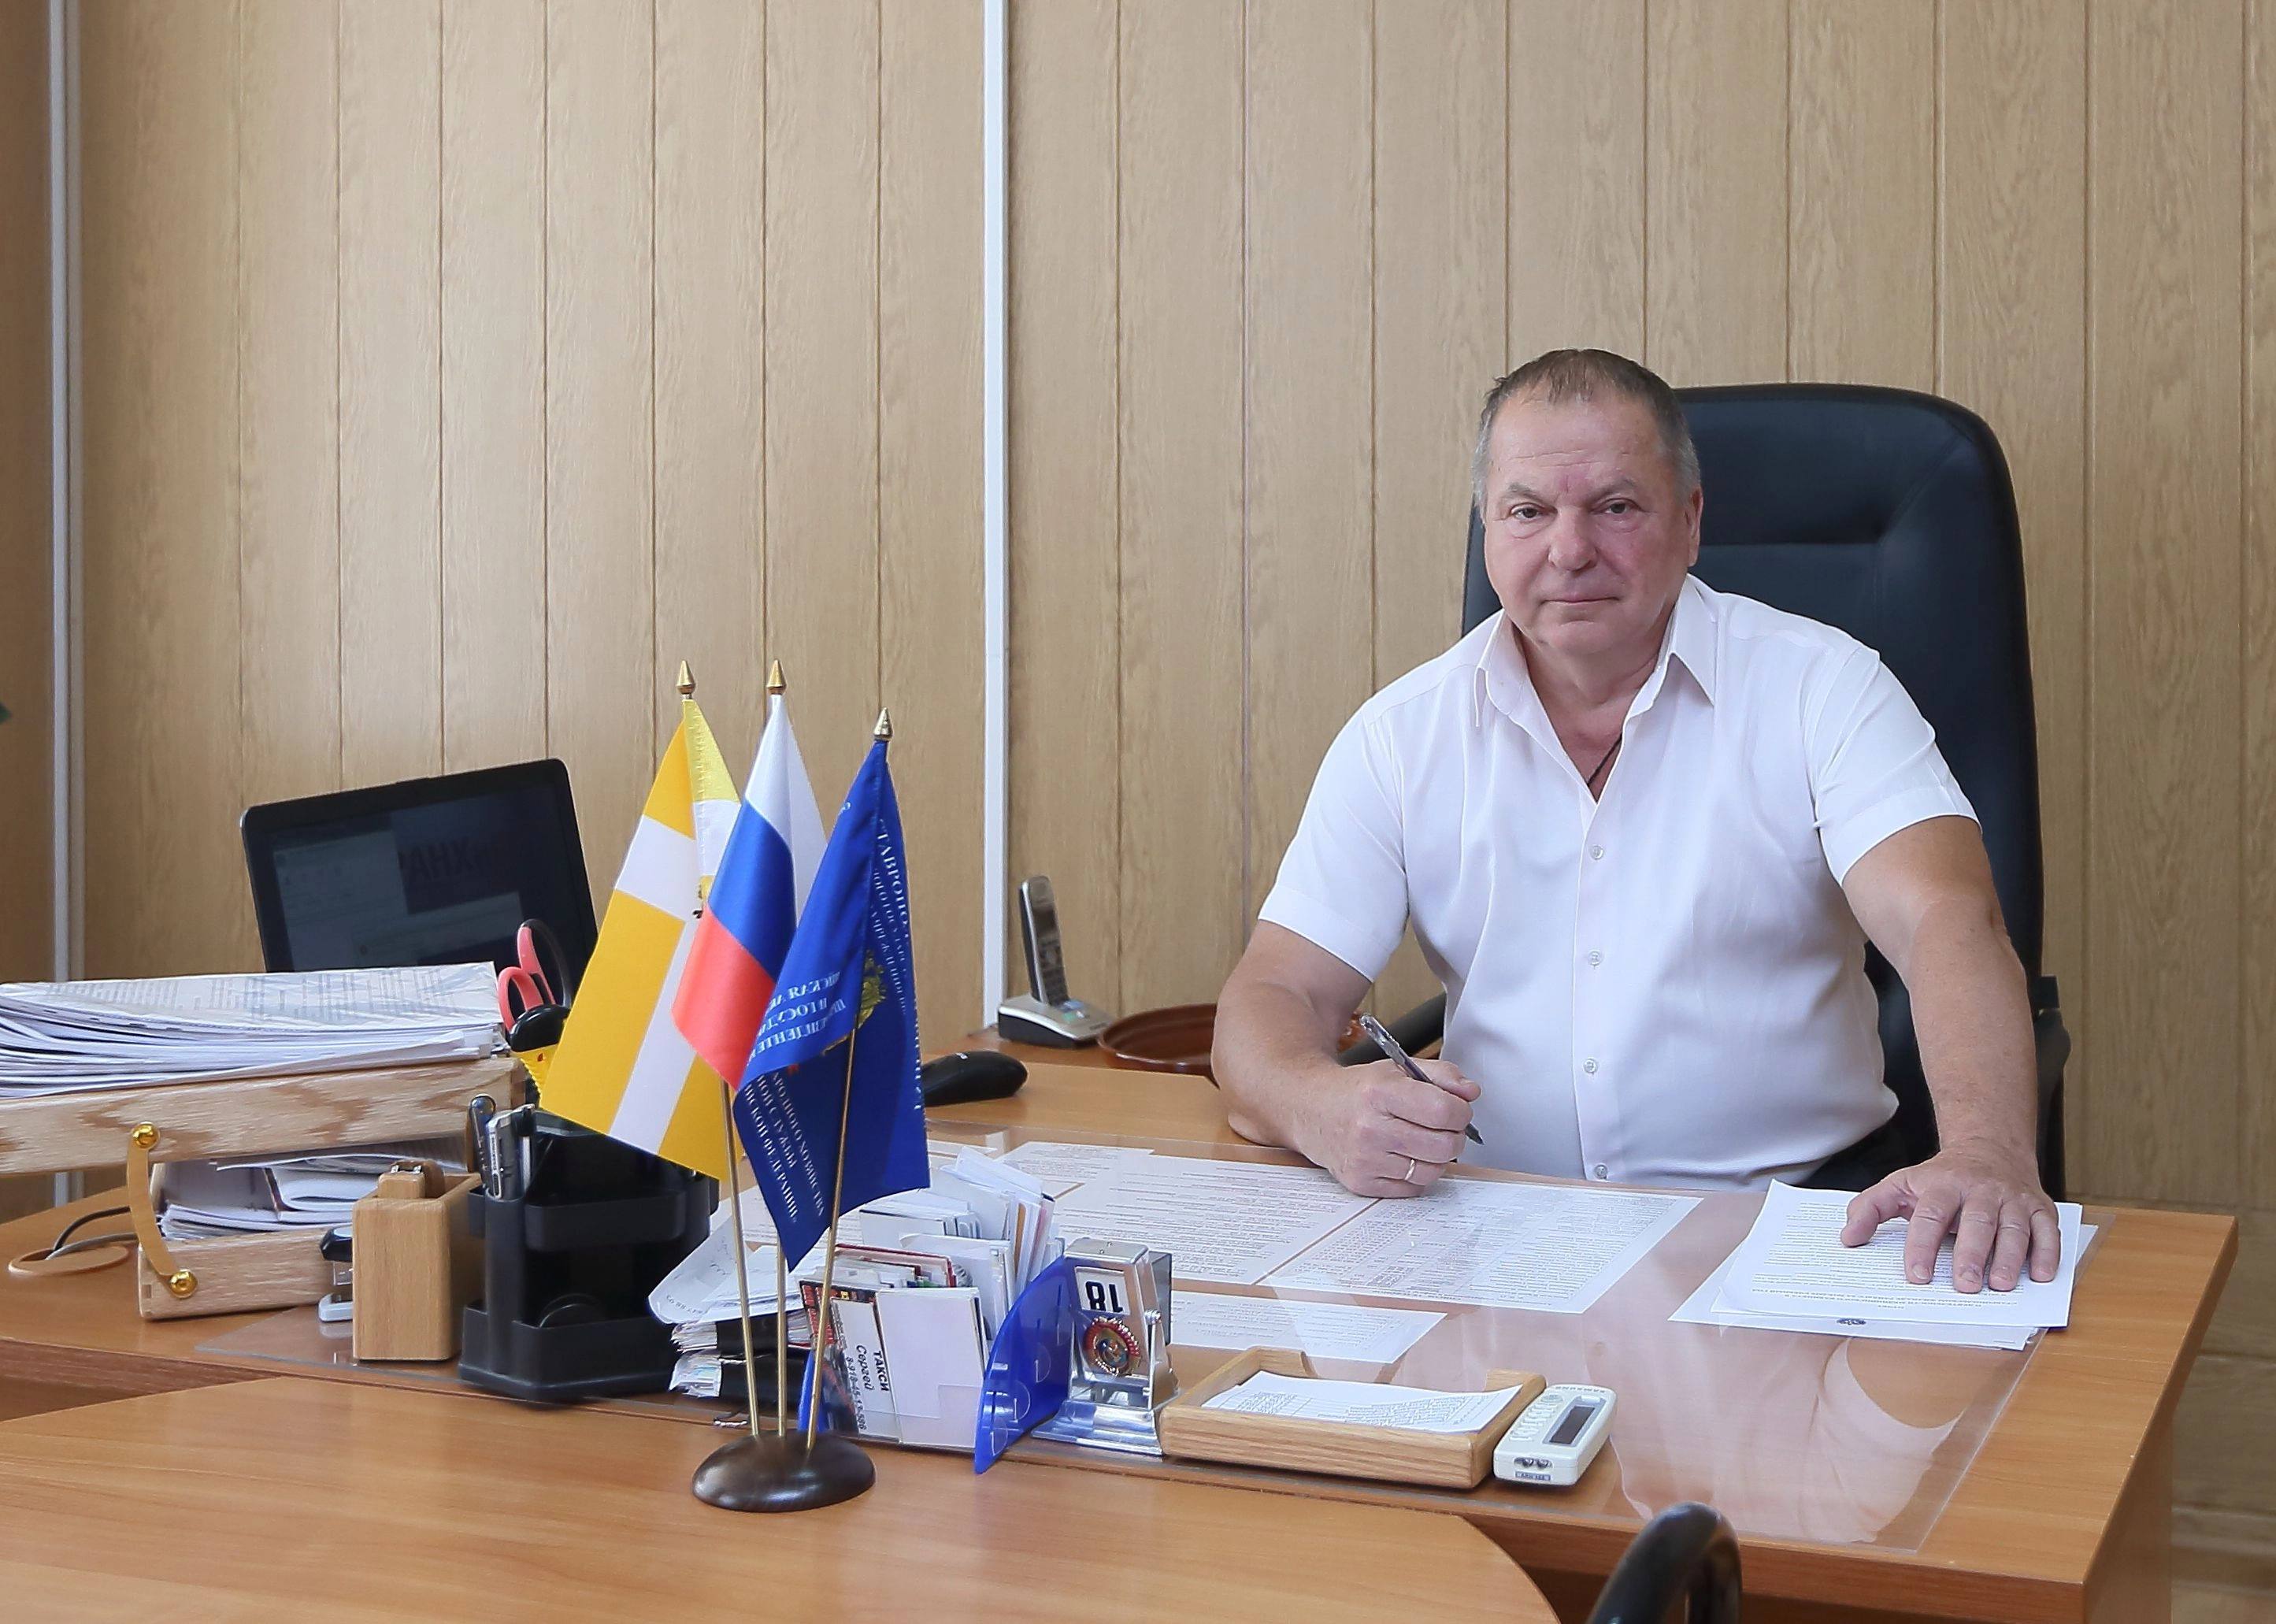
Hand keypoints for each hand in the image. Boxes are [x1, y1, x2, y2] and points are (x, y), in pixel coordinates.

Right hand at [1312, 1057, 1479, 1198]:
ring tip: (1421, 1140)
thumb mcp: (1397, 1069)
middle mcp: (1370, 1128)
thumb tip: (1470, 1093)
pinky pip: (1413, 1188)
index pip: (1444, 1111)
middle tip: (1443, 1126)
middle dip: (1453, 1135)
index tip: (1457, 1109)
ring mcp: (1365, 1159)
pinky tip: (1403, 1155)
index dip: (1461, 1111)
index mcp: (1380, 1093)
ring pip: (1432, 1171)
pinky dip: (1416, 1173)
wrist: (1311, 1109)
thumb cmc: (1356, 1091)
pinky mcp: (1362, 1182)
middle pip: (1444, 1146)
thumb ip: (1441, 1075)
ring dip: (1436, 1157)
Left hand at [1840, 1141, 2058, 1292]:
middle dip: (1971, 1254)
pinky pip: (2048, 1230)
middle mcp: (1980, 1190)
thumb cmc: (1941, 1177)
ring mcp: (2013, 1198)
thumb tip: (1848, 1238)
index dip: (1922, 1245)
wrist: (1990, 1148)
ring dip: (2010, 1257)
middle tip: (1965, 1285)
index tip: (1916, 1275)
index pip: (1930, 1215)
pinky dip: (2048, 1252)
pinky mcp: (2039, 1208)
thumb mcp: (1900, 1184)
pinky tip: (2041, 1275)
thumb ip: (1870, 1208)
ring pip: (2014, 1228)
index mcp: (1943, 1185)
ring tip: (2001, 1285)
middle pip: (1976, 1221)